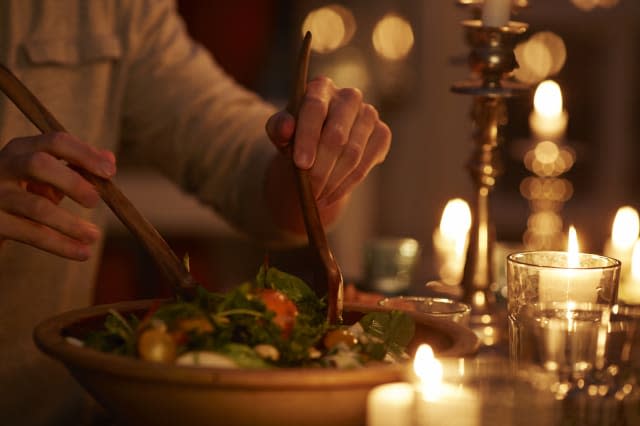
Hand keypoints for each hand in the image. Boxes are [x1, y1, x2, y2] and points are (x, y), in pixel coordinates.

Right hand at [0, 132, 115, 259]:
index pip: (56, 141)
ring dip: (72, 223)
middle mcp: (4, 166)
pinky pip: (32, 234)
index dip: (86, 155)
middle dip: (73, 182)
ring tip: (94, 236)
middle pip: (39, 165)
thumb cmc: (24, 193)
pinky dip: (62, 245)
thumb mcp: (48, 178)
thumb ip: (77, 166)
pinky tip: (82, 253)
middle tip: (95, 202)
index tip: (110, 172)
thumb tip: (109, 158)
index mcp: (22, 149)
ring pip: (37, 207)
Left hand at [265, 77, 390, 232]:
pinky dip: (347, 184)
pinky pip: (366, 164)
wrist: (319, 146)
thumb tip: (285, 128)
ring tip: (317, 196)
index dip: (308, 137)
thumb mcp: (280, 132)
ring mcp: (369, 114)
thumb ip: (278, 127)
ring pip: (353, 154)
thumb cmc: (296, 135)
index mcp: (321, 87)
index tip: (301, 164)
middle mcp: (349, 96)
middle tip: (310, 190)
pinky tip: (331, 195)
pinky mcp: (382, 133)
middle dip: (321, 167)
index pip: (315, 108)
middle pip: (337, 135)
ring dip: (333, 180)